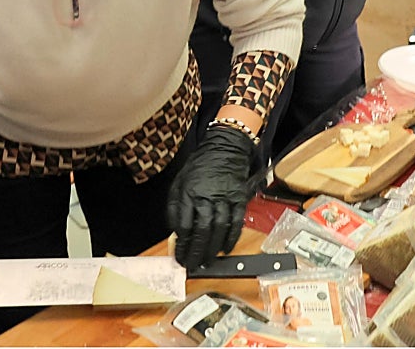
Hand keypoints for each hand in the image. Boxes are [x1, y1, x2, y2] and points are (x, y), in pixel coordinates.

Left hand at [167, 124, 253, 269]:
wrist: (224, 149)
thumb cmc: (199, 168)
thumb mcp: (179, 183)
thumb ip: (175, 207)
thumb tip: (175, 232)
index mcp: (188, 193)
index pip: (184, 225)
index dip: (182, 245)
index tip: (180, 257)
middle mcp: (206, 196)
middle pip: (201, 230)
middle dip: (197, 252)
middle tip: (194, 265)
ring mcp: (224, 198)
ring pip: (219, 228)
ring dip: (213, 248)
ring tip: (208, 261)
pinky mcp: (238, 198)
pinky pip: (236, 222)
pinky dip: (232, 238)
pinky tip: (226, 248)